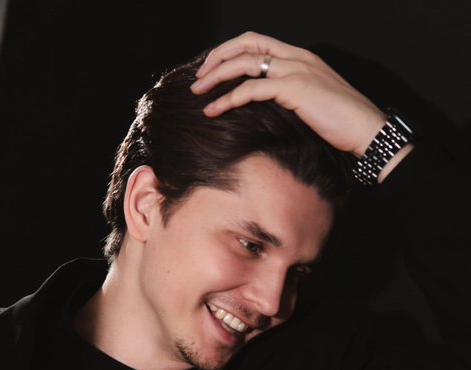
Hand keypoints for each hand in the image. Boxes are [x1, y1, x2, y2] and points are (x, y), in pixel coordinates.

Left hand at [191, 31, 386, 157]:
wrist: (367, 129)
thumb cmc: (343, 123)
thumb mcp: (313, 103)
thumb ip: (291, 96)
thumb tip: (266, 107)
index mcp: (301, 57)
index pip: (258, 41)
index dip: (231, 50)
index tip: (213, 68)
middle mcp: (297, 57)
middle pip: (247, 43)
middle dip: (217, 57)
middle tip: (198, 78)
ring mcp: (296, 70)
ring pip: (245, 63)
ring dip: (216, 76)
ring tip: (198, 93)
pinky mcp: (295, 89)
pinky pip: (253, 89)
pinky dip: (229, 99)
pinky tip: (215, 110)